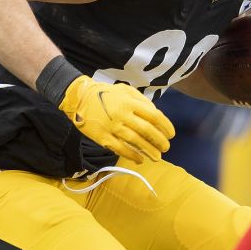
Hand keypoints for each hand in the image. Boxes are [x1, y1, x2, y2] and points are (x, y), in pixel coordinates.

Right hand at [58, 77, 174, 163]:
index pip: (154, 116)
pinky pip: (120, 149)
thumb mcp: (126, 90)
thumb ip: (142, 101)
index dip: (166, 126)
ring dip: (149, 151)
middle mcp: (123, 114)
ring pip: (135, 142)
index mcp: (130, 102)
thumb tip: (156, 114)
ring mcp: (112, 127)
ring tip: (157, 157)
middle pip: (147, 130)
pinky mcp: (103, 137)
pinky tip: (139, 159)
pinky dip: (132, 155)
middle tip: (166, 148)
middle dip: (160, 141)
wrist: (79, 98)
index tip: (171, 134)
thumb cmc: (105, 93)